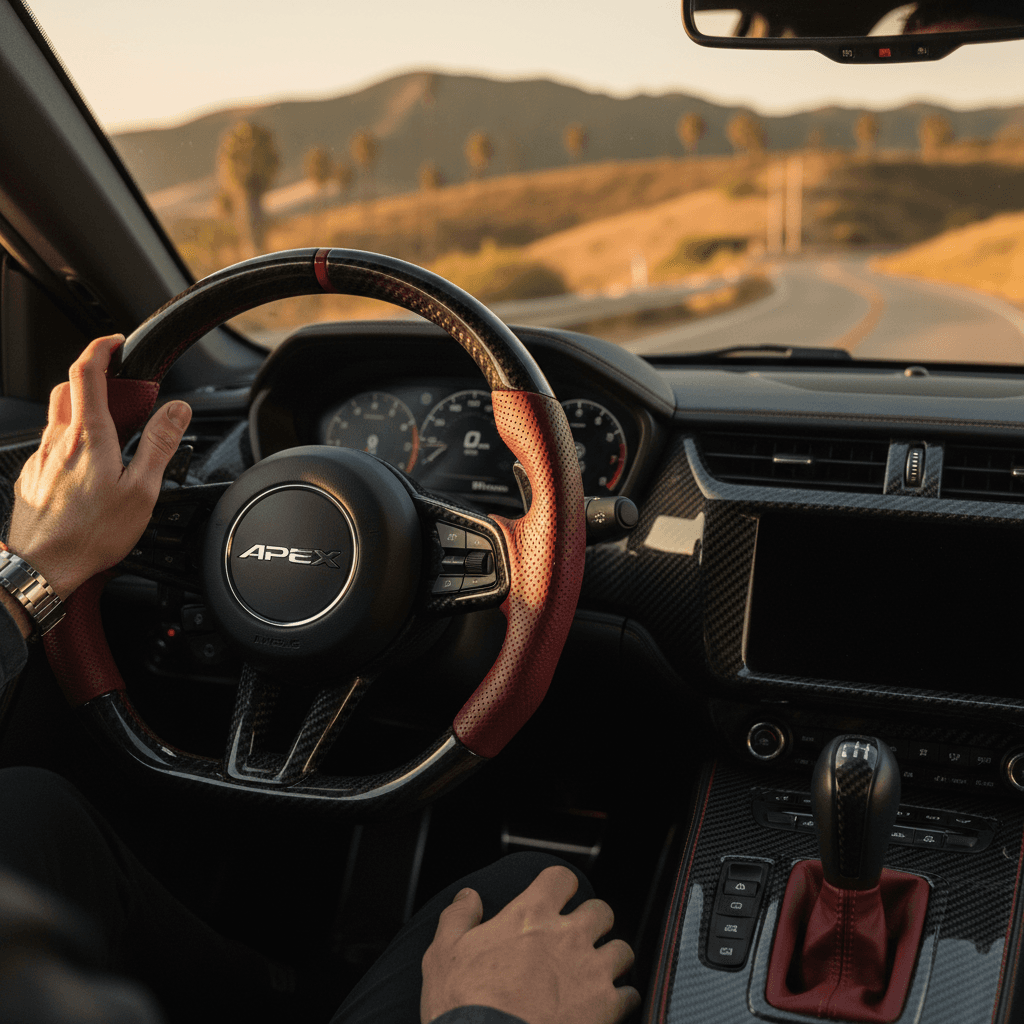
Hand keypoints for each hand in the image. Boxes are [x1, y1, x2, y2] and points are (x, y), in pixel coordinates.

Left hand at [7, 335, 190, 603]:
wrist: (42, 567)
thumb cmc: (90, 535)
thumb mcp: (141, 491)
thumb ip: (160, 445)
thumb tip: (177, 411)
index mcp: (88, 437)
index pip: (86, 372)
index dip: (101, 348)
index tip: (117, 345)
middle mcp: (58, 441)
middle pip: (68, 389)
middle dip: (94, 380)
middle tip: (120, 393)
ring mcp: (41, 458)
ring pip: (58, 417)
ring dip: (82, 411)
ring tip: (109, 434)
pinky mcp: (32, 476)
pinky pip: (52, 446)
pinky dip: (72, 443)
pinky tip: (89, 470)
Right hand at [420, 865, 639, 1023]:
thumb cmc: (463, 1005)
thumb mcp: (444, 954)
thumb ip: (458, 918)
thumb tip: (468, 897)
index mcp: (530, 916)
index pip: (561, 878)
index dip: (561, 886)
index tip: (557, 898)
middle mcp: (567, 936)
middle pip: (601, 910)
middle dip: (593, 921)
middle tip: (580, 937)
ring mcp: (590, 971)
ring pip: (622, 949)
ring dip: (611, 958)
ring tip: (597, 972)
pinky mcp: (605, 1008)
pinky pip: (630, 993)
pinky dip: (622, 998)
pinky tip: (609, 1006)